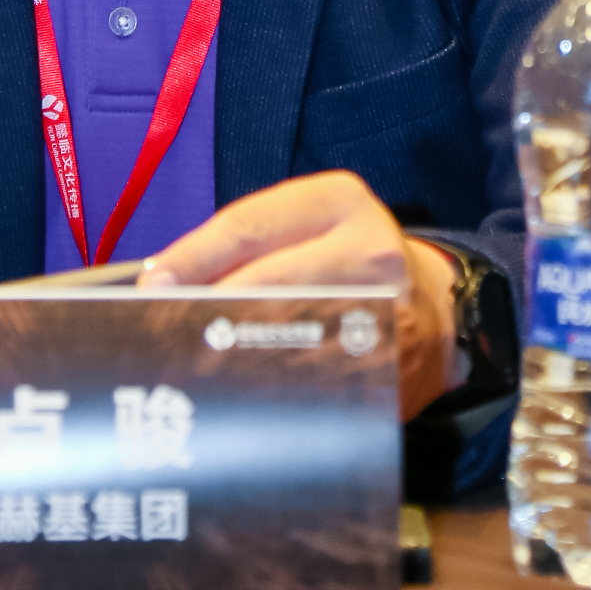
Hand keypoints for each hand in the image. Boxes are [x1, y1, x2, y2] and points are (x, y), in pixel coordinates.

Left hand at [140, 171, 466, 419]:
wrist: (438, 310)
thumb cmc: (349, 262)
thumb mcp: (307, 228)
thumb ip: (244, 246)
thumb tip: (165, 283)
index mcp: (338, 200)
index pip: (247, 226)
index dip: (191, 258)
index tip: (152, 286)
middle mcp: (369, 247)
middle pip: (265, 282)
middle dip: (203, 310)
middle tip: (160, 331)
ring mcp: (385, 309)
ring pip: (287, 332)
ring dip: (230, 351)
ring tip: (188, 361)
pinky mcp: (391, 363)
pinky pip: (314, 373)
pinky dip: (269, 381)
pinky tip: (238, 390)